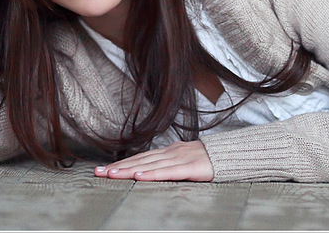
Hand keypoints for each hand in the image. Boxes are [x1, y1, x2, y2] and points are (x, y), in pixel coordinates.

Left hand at [94, 140, 213, 181]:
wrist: (230, 155)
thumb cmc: (207, 160)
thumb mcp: (184, 159)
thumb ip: (168, 163)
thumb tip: (150, 169)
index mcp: (168, 152)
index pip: (140, 158)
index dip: (121, 164)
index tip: (103, 169)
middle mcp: (170, 153)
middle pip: (140, 161)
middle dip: (118, 167)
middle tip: (98, 173)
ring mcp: (179, 159)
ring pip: (149, 165)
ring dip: (128, 170)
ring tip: (111, 175)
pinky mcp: (190, 168)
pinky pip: (168, 172)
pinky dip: (151, 174)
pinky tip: (138, 177)